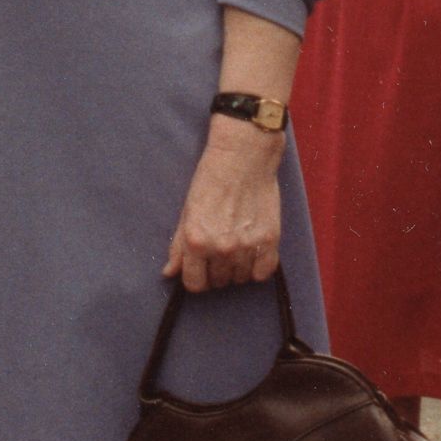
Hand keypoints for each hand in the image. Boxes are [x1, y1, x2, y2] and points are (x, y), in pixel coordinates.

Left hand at [163, 121, 281, 292]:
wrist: (243, 156)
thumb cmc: (210, 180)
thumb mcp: (186, 211)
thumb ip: (178, 246)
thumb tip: (170, 273)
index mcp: (196, 241)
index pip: (194, 284)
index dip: (196, 279)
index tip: (200, 270)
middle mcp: (221, 248)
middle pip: (219, 282)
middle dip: (216, 271)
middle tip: (219, 250)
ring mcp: (247, 246)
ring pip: (241, 279)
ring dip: (237, 268)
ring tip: (236, 245)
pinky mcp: (270, 240)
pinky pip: (263, 273)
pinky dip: (258, 267)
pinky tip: (253, 252)